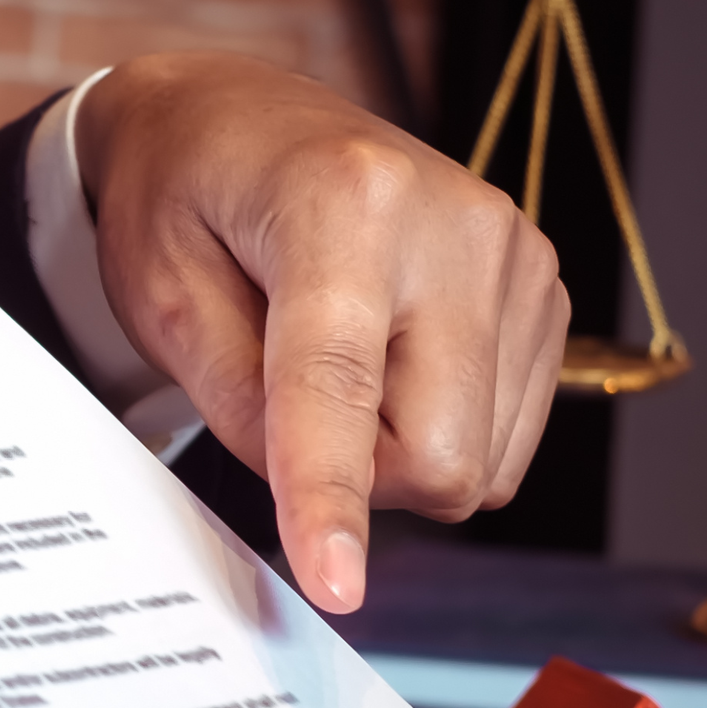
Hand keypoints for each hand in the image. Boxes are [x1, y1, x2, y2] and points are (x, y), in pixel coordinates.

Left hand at [77, 54, 567, 613]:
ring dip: (397, 454)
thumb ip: (243, 408)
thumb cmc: (187, 201)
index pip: (339, 386)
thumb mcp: (162, 301)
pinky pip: (506, 438)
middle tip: (288, 407)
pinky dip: (440, 430)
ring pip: (479, 462)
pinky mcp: (544, 287)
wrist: (237, 119)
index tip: (335, 588)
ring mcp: (515, 251)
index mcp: (345, 199)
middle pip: (438, 454)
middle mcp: (456, 219)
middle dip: (357, 476)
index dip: (330, 499)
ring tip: (338, 364)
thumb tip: (325, 506)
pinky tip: (393, 359)